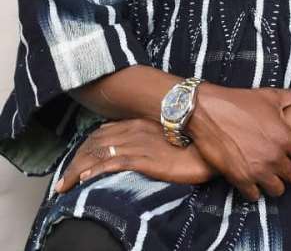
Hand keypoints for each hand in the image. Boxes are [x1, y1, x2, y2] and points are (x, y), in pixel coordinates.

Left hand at [54, 117, 216, 193]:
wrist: (209, 145)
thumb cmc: (190, 143)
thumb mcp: (165, 138)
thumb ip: (148, 138)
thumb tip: (134, 147)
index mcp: (137, 124)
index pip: (101, 134)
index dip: (84, 149)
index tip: (74, 164)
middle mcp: (134, 130)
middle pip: (94, 144)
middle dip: (75, 162)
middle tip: (62, 182)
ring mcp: (139, 143)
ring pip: (99, 153)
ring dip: (78, 170)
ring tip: (65, 186)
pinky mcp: (146, 158)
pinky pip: (115, 162)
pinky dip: (97, 170)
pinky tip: (86, 180)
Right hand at [185, 84, 290, 201]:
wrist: (206, 111)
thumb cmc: (239, 102)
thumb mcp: (270, 96)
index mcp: (285, 137)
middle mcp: (274, 156)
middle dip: (288, 170)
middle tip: (279, 162)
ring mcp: (257, 170)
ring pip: (277, 190)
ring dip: (273, 182)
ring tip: (266, 172)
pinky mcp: (240, 178)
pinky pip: (255, 196)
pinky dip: (253, 189)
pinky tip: (250, 177)